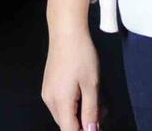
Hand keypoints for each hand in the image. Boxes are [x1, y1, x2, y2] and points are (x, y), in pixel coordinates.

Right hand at [42, 0, 100, 130]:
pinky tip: (87, 94)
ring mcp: (48, 91)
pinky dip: (75, 105)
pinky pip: (62, 104)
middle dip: (86, 124)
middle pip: (67, 125)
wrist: (66, 31)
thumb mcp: (92, 86)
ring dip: (82, 115)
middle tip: (104, 111)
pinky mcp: (50, 84)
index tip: (98, 126)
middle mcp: (50, 99)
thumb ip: (91, 113)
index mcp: (60, 101)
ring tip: (99, 101)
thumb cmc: (81, 56)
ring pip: (65, 115)